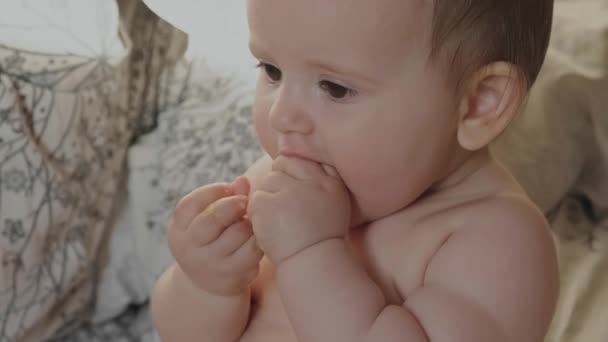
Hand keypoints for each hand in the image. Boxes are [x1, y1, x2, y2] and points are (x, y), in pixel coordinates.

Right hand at [167, 177, 262, 295]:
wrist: (207, 283)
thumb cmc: (210, 239)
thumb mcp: (206, 218)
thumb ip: (224, 197)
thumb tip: (243, 181)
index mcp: (178, 229)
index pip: (192, 203)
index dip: (214, 190)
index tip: (228, 188)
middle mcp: (189, 248)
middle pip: (214, 217)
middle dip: (234, 203)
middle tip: (244, 202)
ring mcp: (210, 263)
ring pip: (238, 232)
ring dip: (248, 222)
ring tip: (249, 221)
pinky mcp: (232, 274)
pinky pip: (253, 249)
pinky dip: (258, 238)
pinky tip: (256, 236)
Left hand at [247, 156, 350, 263]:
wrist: (311, 262)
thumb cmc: (322, 232)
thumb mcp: (335, 197)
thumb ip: (324, 172)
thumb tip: (302, 150)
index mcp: (328, 180)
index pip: (298, 159)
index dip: (292, 174)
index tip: (295, 196)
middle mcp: (310, 182)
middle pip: (281, 166)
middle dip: (279, 184)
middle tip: (287, 209)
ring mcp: (287, 192)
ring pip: (266, 182)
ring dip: (268, 197)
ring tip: (280, 219)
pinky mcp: (267, 205)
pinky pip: (255, 197)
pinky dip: (257, 212)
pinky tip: (270, 226)